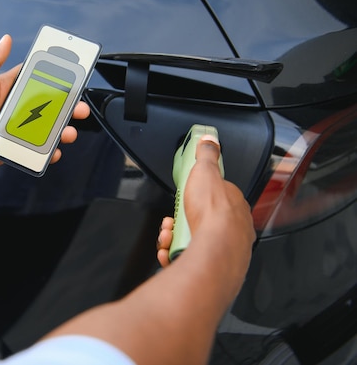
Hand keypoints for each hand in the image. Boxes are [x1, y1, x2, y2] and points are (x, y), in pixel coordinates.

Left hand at [0, 34, 89, 172]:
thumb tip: (6, 38)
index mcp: (6, 91)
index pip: (36, 81)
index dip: (56, 78)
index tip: (73, 77)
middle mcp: (13, 110)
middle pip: (47, 108)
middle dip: (67, 108)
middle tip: (80, 108)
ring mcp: (13, 131)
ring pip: (44, 131)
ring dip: (61, 131)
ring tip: (68, 133)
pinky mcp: (9, 150)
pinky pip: (32, 152)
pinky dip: (46, 154)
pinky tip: (53, 153)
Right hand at [156, 135, 255, 267]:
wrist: (214, 252)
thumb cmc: (214, 216)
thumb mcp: (206, 172)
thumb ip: (207, 155)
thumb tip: (208, 140)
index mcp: (235, 204)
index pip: (216, 195)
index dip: (196, 195)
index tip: (185, 195)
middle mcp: (233, 227)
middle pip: (200, 219)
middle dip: (180, 219)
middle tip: (172, 219)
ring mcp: (223, 247)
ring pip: (193, 238)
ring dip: (174, 235)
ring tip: (169, 234)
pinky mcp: (211, 264)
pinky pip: (189, 257)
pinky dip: (175, 253)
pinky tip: (170, 250)